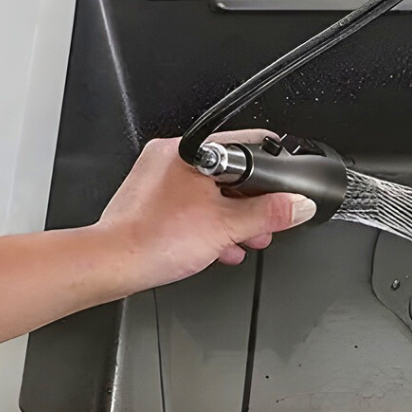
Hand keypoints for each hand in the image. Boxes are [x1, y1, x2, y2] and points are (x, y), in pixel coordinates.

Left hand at [93, 131, 315, 292]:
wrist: (112, 264)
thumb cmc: (152, 241)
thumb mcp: (227, 226)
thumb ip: (269, 213)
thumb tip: (299, 204)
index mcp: (189, 150)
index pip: (247, 146)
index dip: (273, 170)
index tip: (285, 188)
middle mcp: (171, 157)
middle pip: (231, 172)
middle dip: (252, 202)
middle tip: (263, 222)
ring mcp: (158, 178)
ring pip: (211, 191)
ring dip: (232, 216)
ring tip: (242, 238)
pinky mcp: (151, 200)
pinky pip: (191, 204)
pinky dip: (208, 222)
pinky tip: (217, 245)